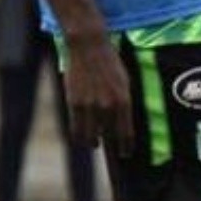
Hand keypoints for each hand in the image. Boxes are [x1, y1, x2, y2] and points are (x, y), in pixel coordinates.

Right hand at [64, 33, 133, 156]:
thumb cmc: (110, 64)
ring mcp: (90, 106)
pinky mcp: (74, 104)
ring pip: (90, 138)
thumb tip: (122, 124)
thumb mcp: (124, 81)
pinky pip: (76, 131)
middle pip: (108, 138)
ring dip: (93, 142)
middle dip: (111, 147)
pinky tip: (83, 137)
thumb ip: (123, 103)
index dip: (126, 146)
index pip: (126, 133)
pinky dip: (80, 137)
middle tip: (112, 153)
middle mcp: (108, 105)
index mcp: (124, 99)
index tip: (126, 153)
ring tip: (95, 143)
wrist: (90, 47)